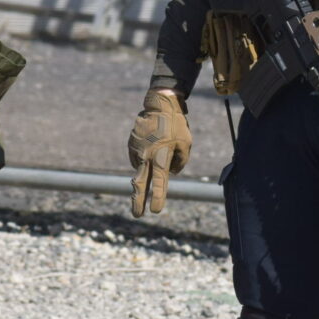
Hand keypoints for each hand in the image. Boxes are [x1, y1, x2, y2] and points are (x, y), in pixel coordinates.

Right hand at [127, 89, 191, 217]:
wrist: (160, 104)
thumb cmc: (176, 125)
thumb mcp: (186, 144)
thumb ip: (180, 162)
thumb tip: (171, 173)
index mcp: (161, 156)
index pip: (160, 181)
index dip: (158, 196)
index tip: (156, 210)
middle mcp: (147, 155)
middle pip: (140, 183)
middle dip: (138, 200)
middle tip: (137, 215)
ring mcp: (136, 150)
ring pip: (140, 169)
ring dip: (147, 170)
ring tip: (159, 150)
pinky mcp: (131, 145)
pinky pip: (139, 158)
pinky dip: (145, 158)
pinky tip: (153, 146)